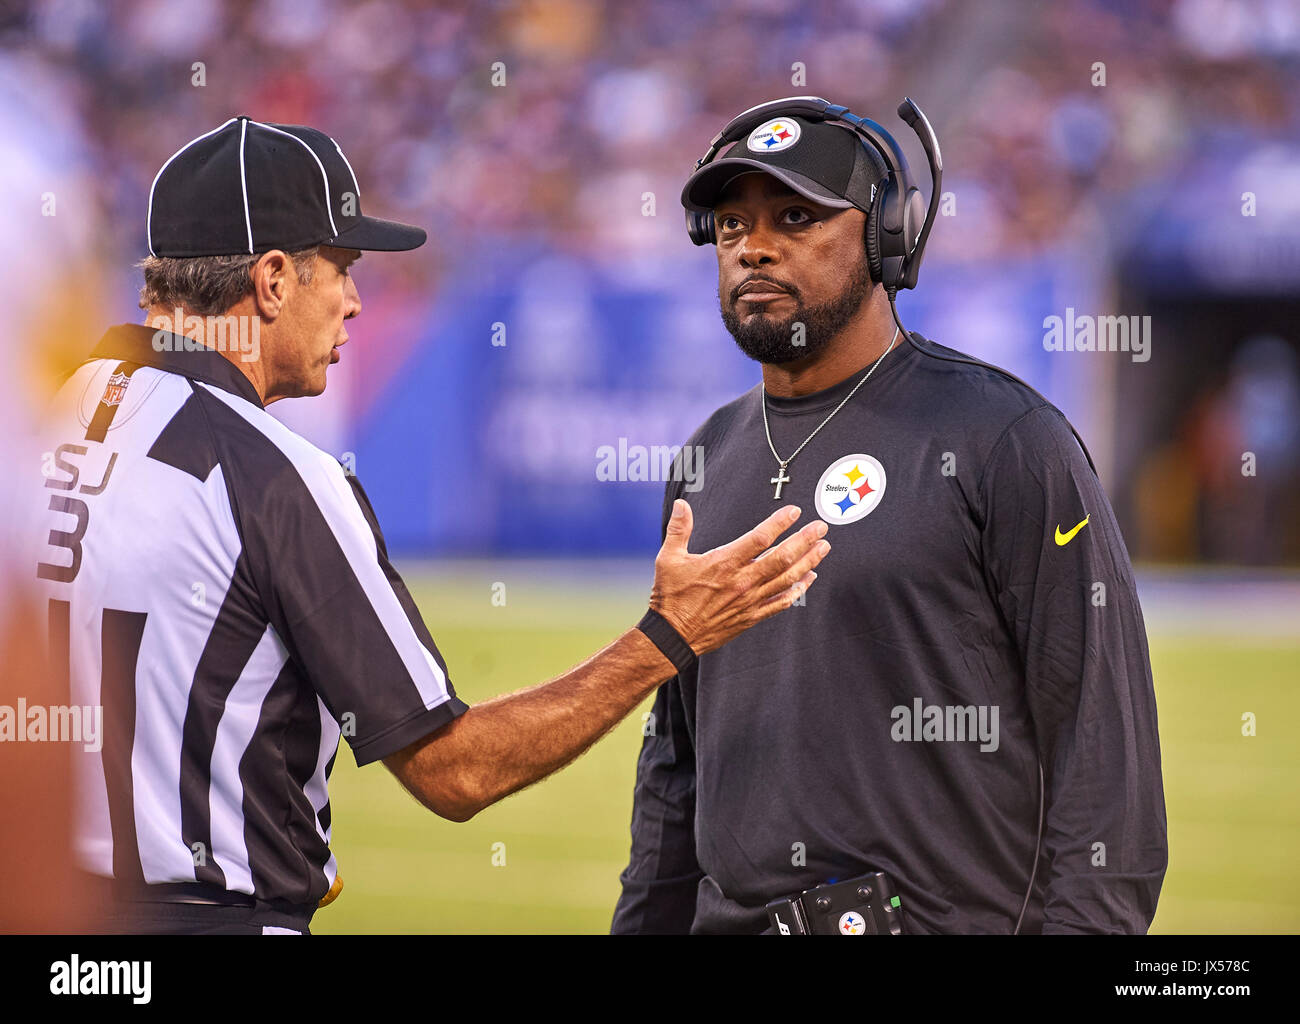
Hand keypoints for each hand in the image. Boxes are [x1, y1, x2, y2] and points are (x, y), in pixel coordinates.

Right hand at [649, 500, 828, 654]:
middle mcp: (741, 581)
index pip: (759, 538)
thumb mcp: (669, 558)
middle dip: (805, 541)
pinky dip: (796, 591)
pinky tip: (807, 581)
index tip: (794, 512)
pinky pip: (780, 603)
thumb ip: (679, 529)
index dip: (780, 523)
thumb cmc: (670, 596)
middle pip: (782, 557)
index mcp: (724, 563)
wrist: (672, 636)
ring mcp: (749, 600)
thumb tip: (682, 505)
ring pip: (786, 579)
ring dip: (807, 562)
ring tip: (823, 549)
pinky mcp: (751, 616)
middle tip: (821, 528)